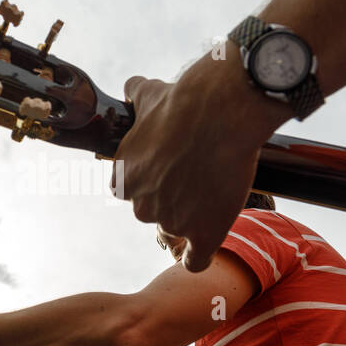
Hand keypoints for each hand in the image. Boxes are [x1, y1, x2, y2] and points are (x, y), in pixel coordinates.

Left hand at [114, 53, 288, 270]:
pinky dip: (201, 255)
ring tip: (214, 195)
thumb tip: (132, 85)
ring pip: (177, 231)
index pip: (130, 190)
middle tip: (197, 178)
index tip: (168, 171)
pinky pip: (195, 260)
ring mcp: (172, 221)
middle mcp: (142, 204)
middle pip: (153, 212)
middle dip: (171, 199)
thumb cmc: (184, 101)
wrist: (221, 113)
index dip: (150, 181)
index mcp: (124, 177)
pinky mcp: (203, 234)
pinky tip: (209, 242)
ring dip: (192, 220)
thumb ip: (136, 94)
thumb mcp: (150, 94)